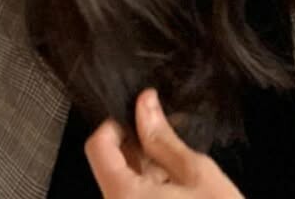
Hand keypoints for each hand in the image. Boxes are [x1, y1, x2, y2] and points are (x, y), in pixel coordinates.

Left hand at [84, 88, 243, 196]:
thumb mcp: (196, 173)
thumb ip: (163, 138)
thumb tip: (145, 105)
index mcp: (122, 196)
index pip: (97, 146)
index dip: (118, 125)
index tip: (141, 118)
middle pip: (110, 167)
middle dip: (138, 150)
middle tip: (169, 146)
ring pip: (122, 186)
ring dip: (146, 174)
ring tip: (180, 177)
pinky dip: (149, 193)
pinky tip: (178, 194)